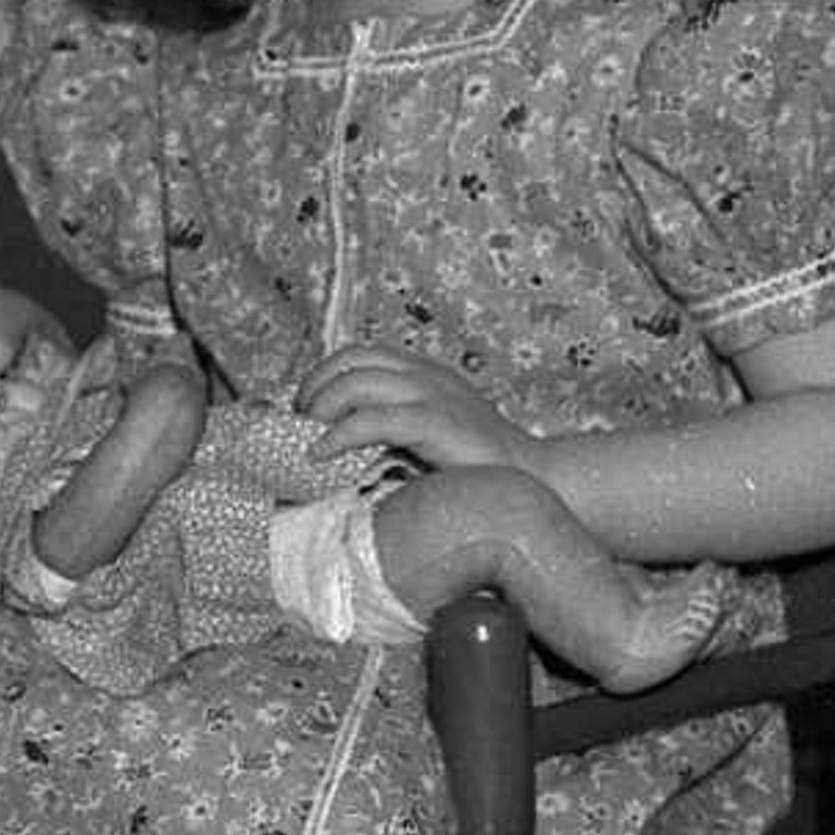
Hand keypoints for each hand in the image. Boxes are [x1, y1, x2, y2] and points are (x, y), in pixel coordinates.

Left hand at [300, 344, 529, 474]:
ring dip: (320, 407)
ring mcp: (433, 394)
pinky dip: (337, 435)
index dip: (324, 374)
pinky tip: (321, 454)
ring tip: (308, 436)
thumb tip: (333, 439)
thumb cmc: (476, 466)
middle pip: (351, 360)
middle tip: (300, 421)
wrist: (534, 480)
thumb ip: (392, 425)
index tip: (305, 408)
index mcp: (425, 372)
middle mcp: (428, 374)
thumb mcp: (429, 434)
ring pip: (356, 382)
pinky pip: (372, 419)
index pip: (361, 354)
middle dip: (315, 386)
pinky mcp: (436, 423)